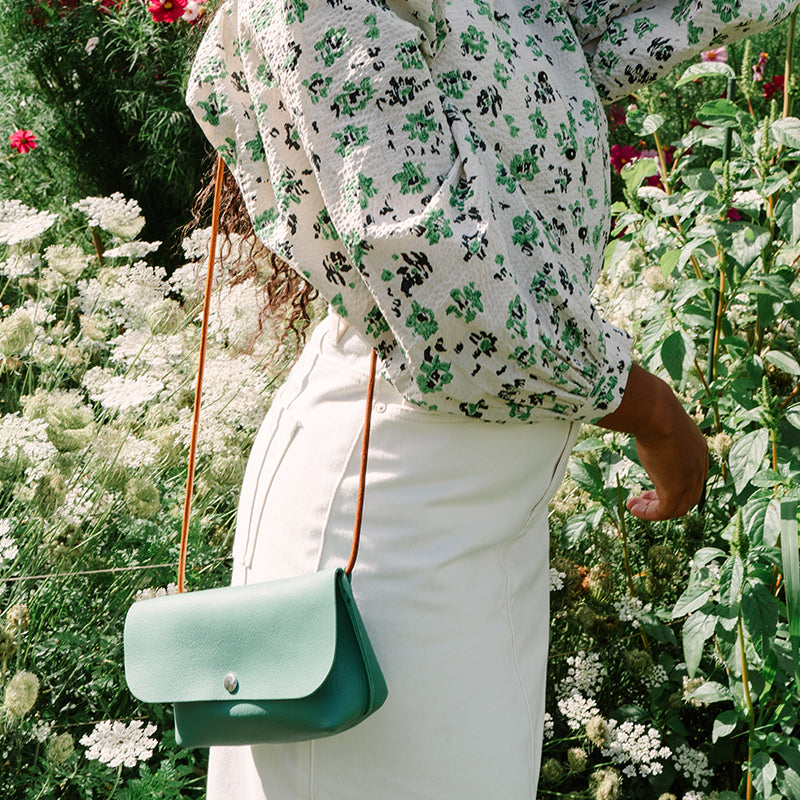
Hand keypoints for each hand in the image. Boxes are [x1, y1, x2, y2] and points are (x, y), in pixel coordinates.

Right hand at [597, 364, 707, 520]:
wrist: (656, 413)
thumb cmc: (653, 410)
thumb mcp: (660, 420)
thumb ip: (655, 425)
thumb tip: (637, 414)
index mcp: (699, 450)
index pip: (693, 477)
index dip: (674, 484)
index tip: (654, 483)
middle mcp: (699, 467)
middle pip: (689, 496)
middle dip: (666, 499)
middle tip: (644, 496)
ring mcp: (689, 479)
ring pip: (677, 508)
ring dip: (655, 509)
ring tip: (634, 505)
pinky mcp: (675, 489)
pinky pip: (663, 512)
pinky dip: (649, 513)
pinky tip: (632, 507)